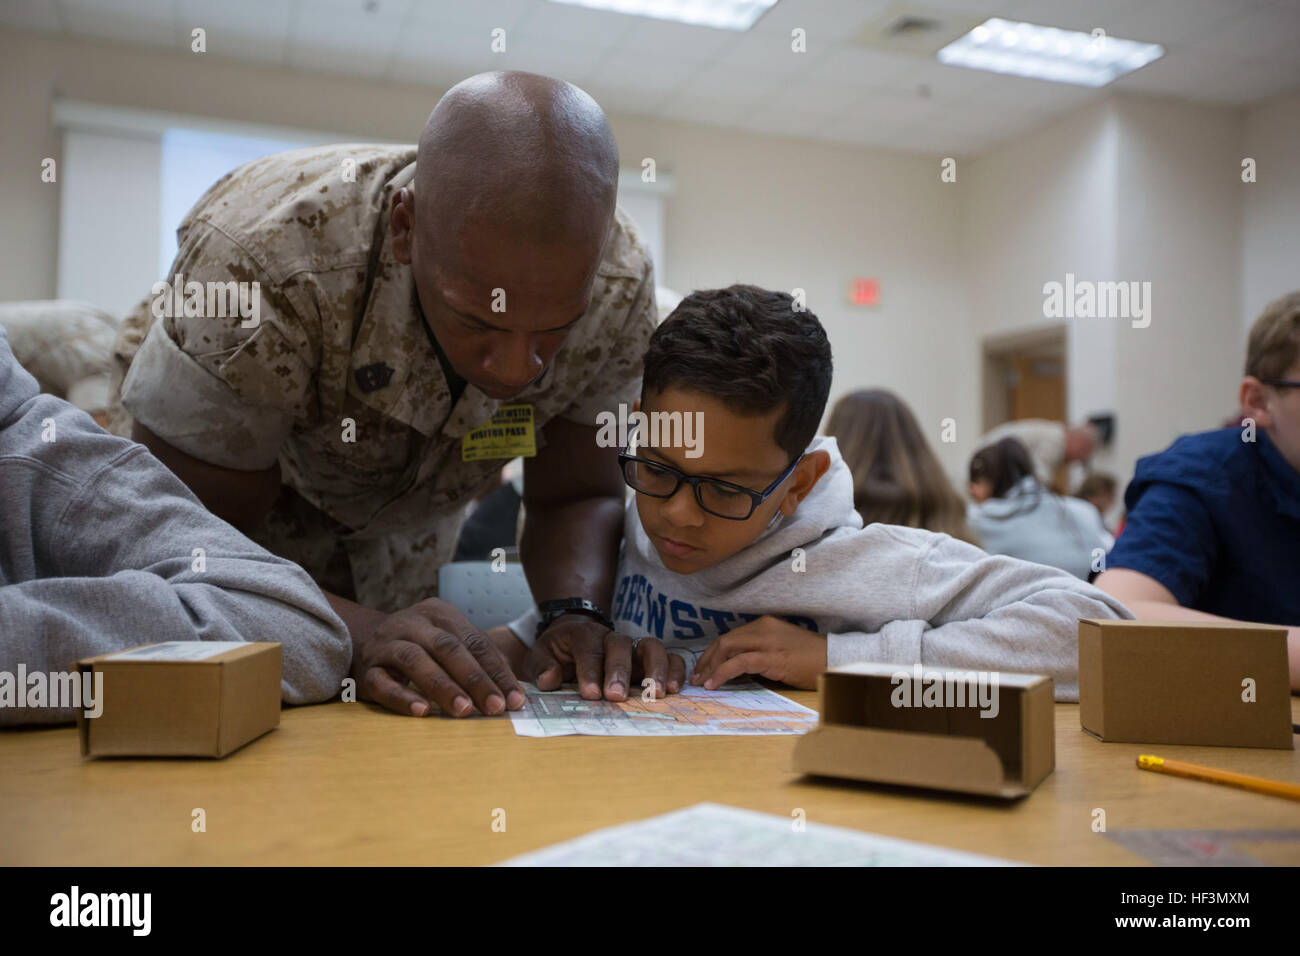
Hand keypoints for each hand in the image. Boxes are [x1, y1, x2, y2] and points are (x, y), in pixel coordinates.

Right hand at [352, 597, 524, 716]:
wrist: (362, 640)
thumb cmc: (420, 646)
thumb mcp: (448, 642)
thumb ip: (477, 659)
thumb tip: (513, 690)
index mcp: (440, 613)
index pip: (475, 642)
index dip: (497, 671)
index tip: (515, 698)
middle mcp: (413, 623)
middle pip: (448, 648)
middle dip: (475, 679)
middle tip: (494, 706)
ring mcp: (386, 644)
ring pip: (416, 661)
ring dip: (442, 687)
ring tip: (464, 710)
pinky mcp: (367, 669)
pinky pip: (383, 683)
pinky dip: (403, 697)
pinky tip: (422, 711)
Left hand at [522, 614, 685, 699]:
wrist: (574, 636)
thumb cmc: (558, 652)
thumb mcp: (540, 655)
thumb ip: (542, 666)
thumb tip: (550, 679)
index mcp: (582, 635)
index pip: (588, 650)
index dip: (590, 671)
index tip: (590, 694)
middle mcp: (611, 638)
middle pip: (620, 646)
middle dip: (620, 671)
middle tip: (617, 696)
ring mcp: (633, 647)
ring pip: (651, 647)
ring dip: (656, 669)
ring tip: (657, 694)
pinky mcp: (649, 658)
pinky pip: (669, 657)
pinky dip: (675, 671)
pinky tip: (675, 690)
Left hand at [691, 615, 826, 689]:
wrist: (835, 659)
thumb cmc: (811, 659)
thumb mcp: (781, 649)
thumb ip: (760, 653)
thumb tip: (737, 669)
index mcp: (765, 624)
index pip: (730, 637)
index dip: (713, 653)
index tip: (704, 668)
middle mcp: (763, 628)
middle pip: (724, 641)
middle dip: (706, 660)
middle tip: (697, 678)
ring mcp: (767, 641)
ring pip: (727, 649)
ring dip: (710, 667)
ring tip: (702, 683)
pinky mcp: (771, 657)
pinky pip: (739, 663)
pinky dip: (722, 673)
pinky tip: (715, 684)